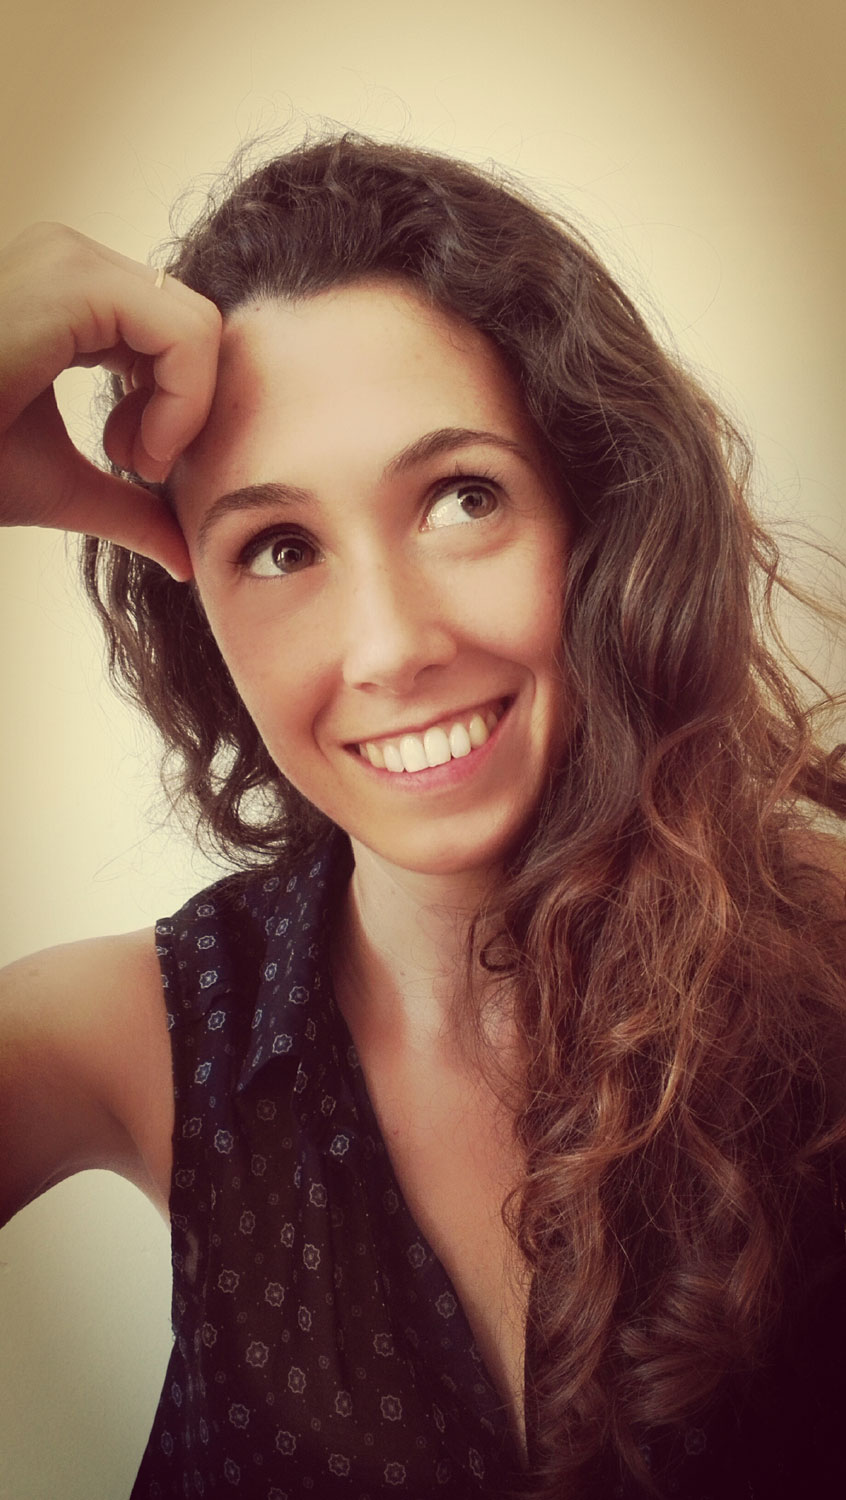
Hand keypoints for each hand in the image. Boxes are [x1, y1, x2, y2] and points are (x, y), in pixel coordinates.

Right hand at [0, 224, 221, 578]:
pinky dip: (185, 402)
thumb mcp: (62, 486)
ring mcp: (68, 262)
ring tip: (130, 458)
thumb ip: (130, 510)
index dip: (183, 405)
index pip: (177, 335)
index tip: (141, 462)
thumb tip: (189, 557)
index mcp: (68, 296)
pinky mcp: (72, 280)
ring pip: (199, 327)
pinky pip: (185, 332)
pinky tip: (136, 449)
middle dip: (188, 406)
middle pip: (196, 327)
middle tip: (139, 463)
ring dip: (185, 409)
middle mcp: (69, 261)